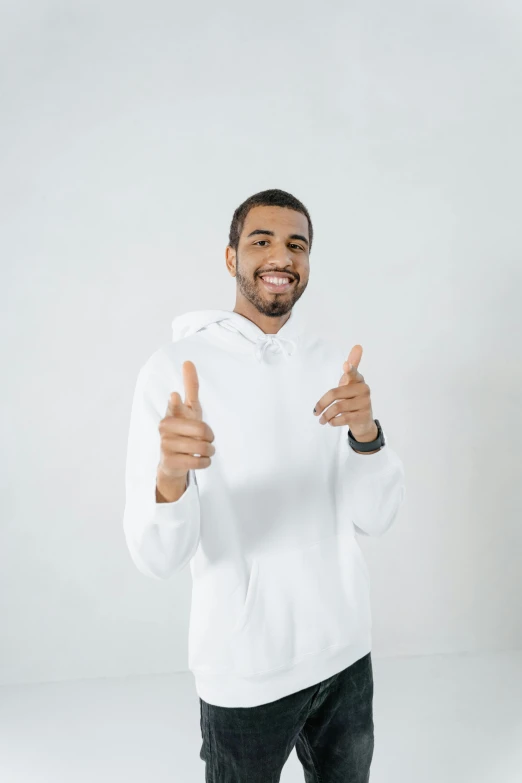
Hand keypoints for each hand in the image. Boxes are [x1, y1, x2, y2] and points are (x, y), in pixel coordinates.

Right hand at [157, 361, 215, 480]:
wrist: (172, 461)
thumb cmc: (184, 430)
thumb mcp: (189, 409)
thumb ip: (190, 387)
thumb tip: (188, 361)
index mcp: (172, 412)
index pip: (175, 405)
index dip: (176, 402)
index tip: (175, 395)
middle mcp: (165, 427)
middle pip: (201, 429)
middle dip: (210, 437)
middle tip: (207, 439)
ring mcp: (165, 444)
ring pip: (202, 447)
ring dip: (209, 451)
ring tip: (204, 450)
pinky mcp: (169, 462)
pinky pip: (198, 462)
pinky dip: (205, 462)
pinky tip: (199, 460)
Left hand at [313, 345, 376, 439]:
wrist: (363, 422)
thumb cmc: (353, 399)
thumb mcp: (350, 384)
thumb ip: (351, 368)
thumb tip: (358, 346)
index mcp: (358, 380)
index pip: (353, 373)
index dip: (349, 369)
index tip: (345, 365)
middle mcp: (363, 390)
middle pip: (336, 393)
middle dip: (322, 404)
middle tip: (315, 413)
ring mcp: (365, 403)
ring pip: (338, 407)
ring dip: (326, 415)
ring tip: (322, 420)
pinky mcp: (363, 416)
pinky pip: (343, 418)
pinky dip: (333, 421)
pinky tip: (331, 422)